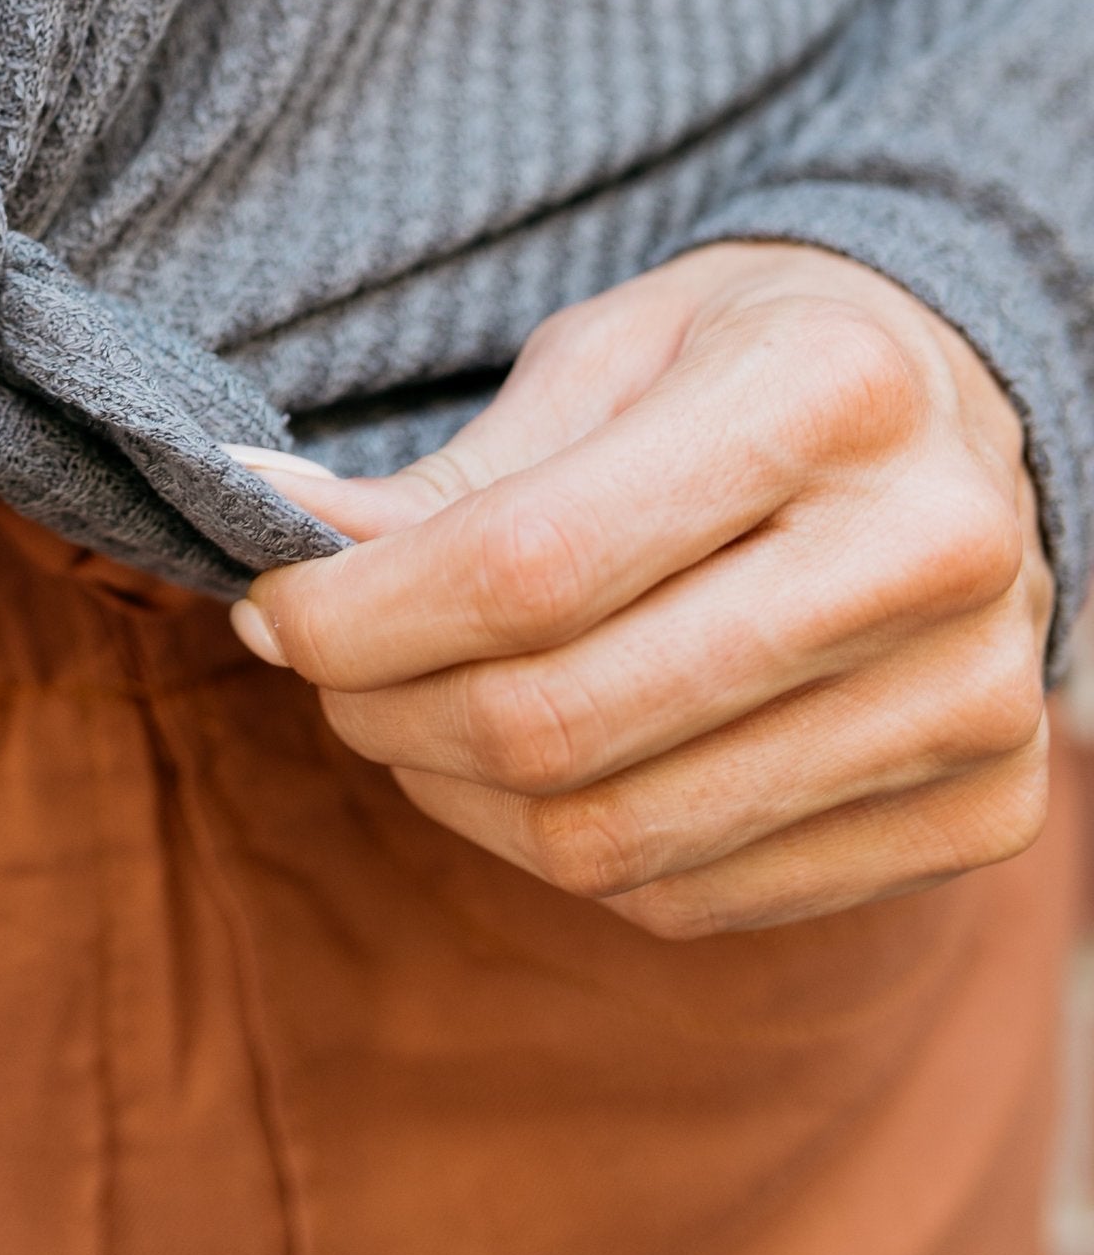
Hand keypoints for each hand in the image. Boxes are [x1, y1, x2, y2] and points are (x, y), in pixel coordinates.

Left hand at [231, 244, 1052, 936]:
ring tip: (412, 719)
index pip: (535, 563)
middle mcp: (931, 553)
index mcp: (830, 393)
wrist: (961, 416)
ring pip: (616, 839)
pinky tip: (531, 775)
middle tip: (326, 672)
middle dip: (388, 711)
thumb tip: (274, 524)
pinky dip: (567, 855)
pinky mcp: (983, 812)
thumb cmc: (749, 365)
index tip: (272, 609)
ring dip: (458, 797)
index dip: (362, 613)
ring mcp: (974, 701)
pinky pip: (701, 898)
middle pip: (565, 720)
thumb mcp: (606, 356)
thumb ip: (456, 473)